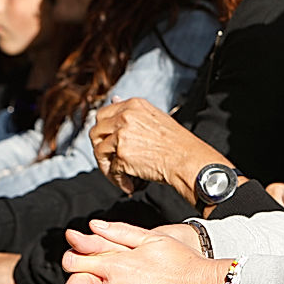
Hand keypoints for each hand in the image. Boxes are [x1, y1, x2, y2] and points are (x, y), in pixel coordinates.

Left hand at [90, 97, 226, 199]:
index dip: (103, 131)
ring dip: (107, 167)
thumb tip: (113, 99)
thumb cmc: (176, 143)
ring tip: (121, 176)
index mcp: (133, 105)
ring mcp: (122, 135)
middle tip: (111, 161)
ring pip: (99, 152)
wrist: (187, 160)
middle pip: (95, 132)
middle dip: (100, 148)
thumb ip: (131, 111)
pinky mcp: (122, 155)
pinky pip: (111, 170)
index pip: (103, 114)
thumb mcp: (154, 117)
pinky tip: (130, 185)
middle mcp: (125, 117)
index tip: (108, 143)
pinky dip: (119, 180)